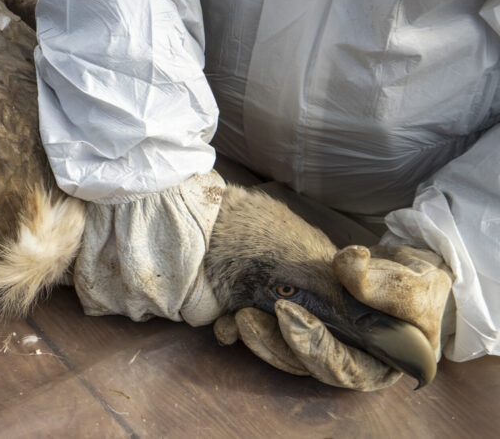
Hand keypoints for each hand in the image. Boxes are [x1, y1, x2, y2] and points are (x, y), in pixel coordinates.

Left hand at [213, 245, 451, 390]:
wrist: (391, 266)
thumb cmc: (409, 281)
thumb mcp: (407, 282)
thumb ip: (385, 283)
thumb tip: (350, 265)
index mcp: (378, 364)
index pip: (345, 370)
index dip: (314, 347)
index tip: (287, 313)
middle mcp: (344, 358)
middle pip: (305, 367)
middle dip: (275, 344)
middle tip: (247, 317)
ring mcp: (316, 343)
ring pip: (282, 354)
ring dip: (256, 337)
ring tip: (237, 313)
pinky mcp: (293, 327)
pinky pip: (265, 336)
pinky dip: (244, 329)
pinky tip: (227, 318)